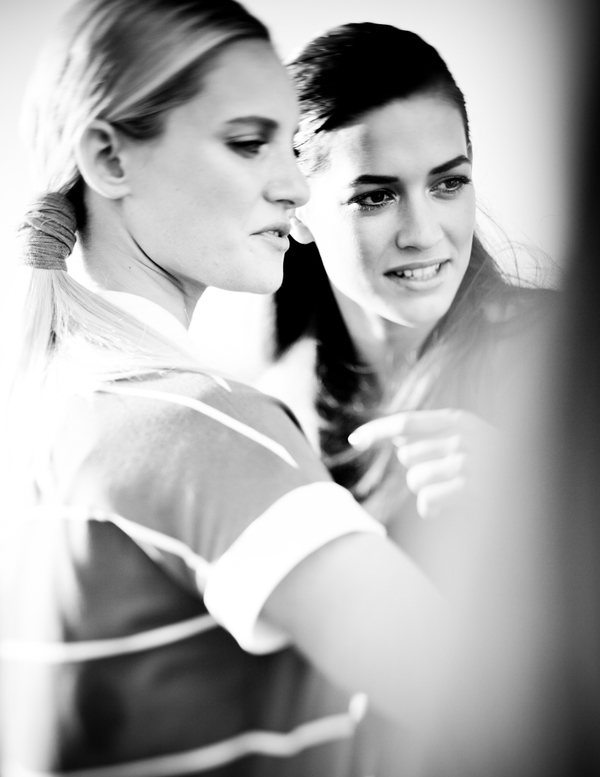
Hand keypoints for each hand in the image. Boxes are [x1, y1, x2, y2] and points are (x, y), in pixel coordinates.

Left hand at [348, 409, 499, 520]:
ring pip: (416, 480)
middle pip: (407, 457)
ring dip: (426, 494)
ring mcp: (469, 462)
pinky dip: (430, 510)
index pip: (406, 423)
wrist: (536, 491)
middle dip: (416, 472)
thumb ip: (432, 438)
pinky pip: (428, 500)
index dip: (377, 430)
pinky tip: (444, 511)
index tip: (354, 440)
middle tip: (442, 479)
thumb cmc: (494, 470)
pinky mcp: (472, 489)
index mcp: (458, 421)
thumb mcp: (466, 444)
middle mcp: (463, 436)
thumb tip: (399, 441)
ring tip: (448, 495)